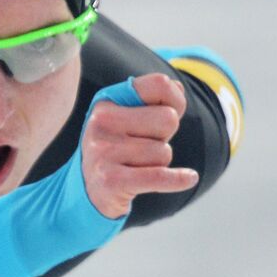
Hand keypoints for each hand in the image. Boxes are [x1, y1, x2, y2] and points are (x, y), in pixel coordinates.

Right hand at [81, 73, 198, 218]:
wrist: (87, 191)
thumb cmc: (115, 149)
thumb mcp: (126, 120)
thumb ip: (152, 101)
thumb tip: (177, 87)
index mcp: (106, 102)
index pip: (159, 84)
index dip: (176, 100)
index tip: (171, 112)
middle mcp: (101, 123)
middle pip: (168, 119)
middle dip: (165, 136)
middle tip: (144, 146)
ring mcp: (103, 152)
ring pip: (164, 152)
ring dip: (158, 163)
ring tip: (136, 166)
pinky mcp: (110, 181)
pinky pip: (160, 176)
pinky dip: (179, 179)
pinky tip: (189, 178)